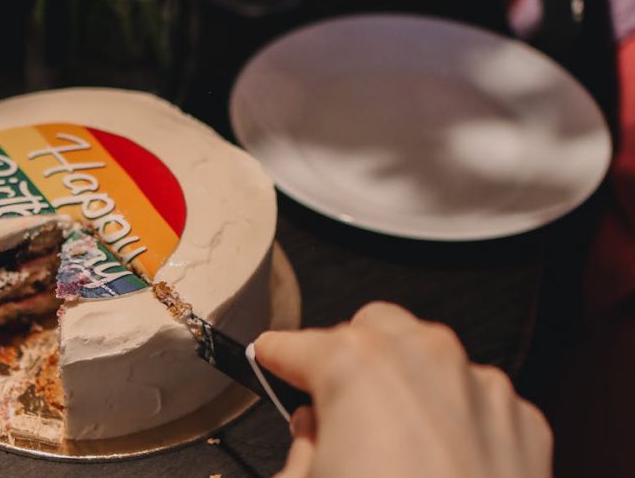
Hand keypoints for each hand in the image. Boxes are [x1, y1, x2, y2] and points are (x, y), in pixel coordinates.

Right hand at [255, 302, 551, 477]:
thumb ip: (298, 448)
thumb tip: (313, 435)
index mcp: (356, 366)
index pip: (296, 344)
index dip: (276, 356)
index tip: (270, 360)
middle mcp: (425, 360)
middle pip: (371, 329)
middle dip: (345, 355)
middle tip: (327, 406)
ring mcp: (481, 389)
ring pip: (429, 356)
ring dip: (402, 382)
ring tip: (384, 439)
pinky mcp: (523, 427)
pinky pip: (474, 399)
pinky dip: (451, 415)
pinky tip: (435, 464)